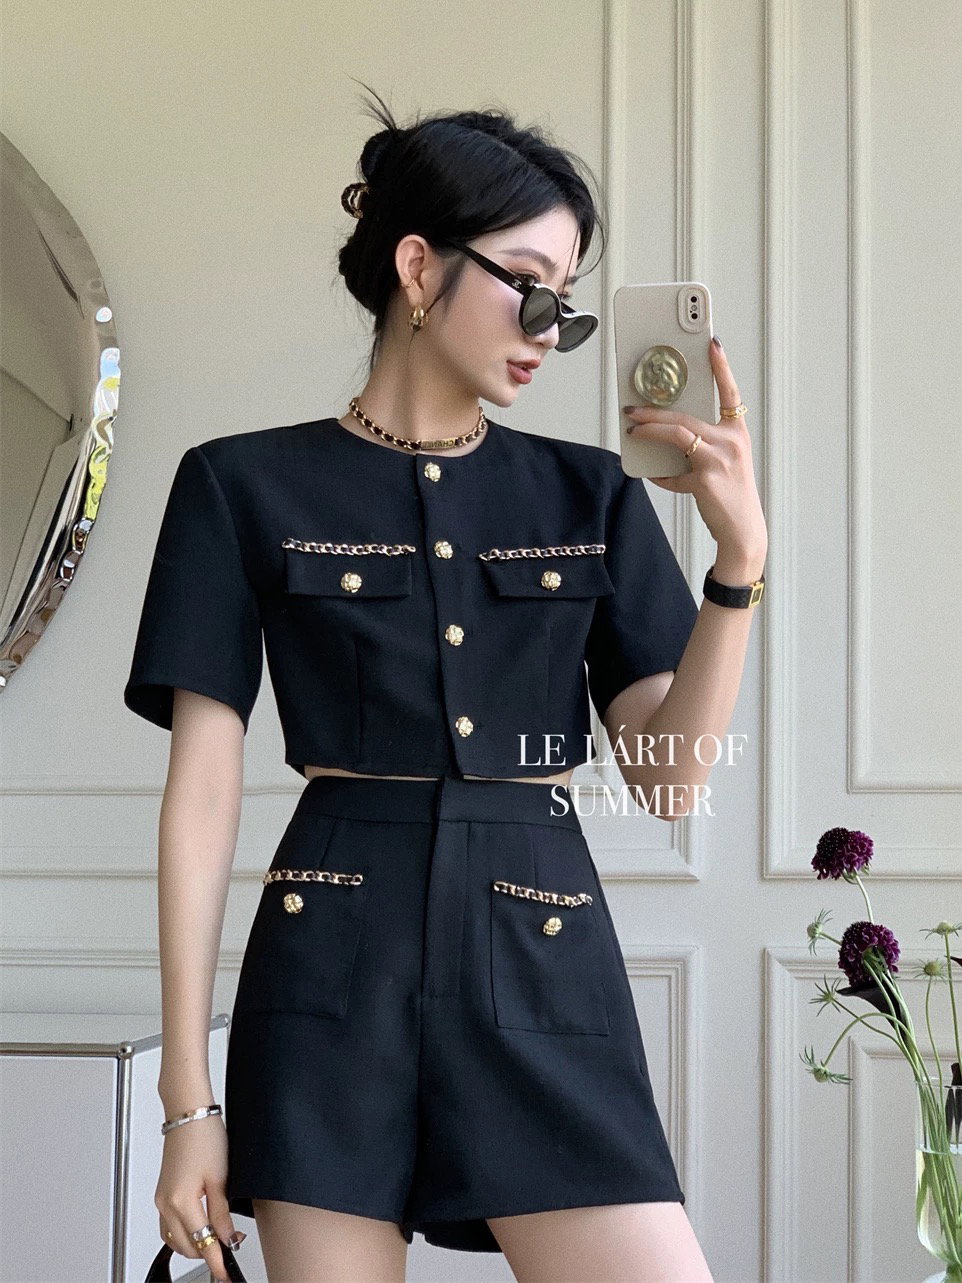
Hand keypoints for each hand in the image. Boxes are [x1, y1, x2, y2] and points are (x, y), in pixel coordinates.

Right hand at [155, 1116, 243, 1282]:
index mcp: (181, 1201)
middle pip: (186, 1246)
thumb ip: (222, 1213)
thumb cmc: (204, 1136)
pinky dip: (183, 1232)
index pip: (201, 1243)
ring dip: (194, 1244)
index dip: (215, 1262)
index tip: (225, 1274)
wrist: (189, 1114)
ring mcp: (162, 1199)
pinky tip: (199, 1226)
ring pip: (175, 1238)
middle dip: (206, 1253)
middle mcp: (166, 1204)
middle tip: (228, 1251)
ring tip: (216, 1240)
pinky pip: (169, 1225)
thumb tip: (228, 1238)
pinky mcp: (162, 1193)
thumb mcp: (221, 1177)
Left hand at [624, 337, 767, 569]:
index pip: (730, 393)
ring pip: (676, 434)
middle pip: (686, 416)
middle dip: (654, 409)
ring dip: (649, 430)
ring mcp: (720, 459)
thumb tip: (666, 435)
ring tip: (632, 429)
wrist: (742, 530)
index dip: (721, 367)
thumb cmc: (730, 494)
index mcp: (737, 433)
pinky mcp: (705, 479)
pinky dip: (660, 475)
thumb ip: (701, 446)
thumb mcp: (722, 463)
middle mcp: (732, 441)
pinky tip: (654, 476)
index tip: (711, 344)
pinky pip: (672, 472)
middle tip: (632, 407)